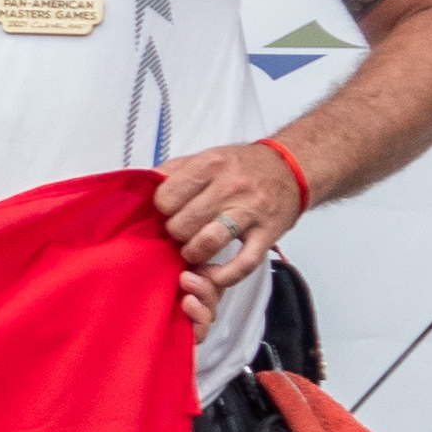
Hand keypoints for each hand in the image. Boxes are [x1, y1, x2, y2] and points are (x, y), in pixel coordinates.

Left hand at [153, 138, 312, 323]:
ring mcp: (251, 212)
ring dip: (193, 253)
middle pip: (183, 223)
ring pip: (207, 242)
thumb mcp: (206, 156)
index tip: (169, 212)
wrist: (290, 169)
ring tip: (193, 250)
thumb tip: (142, 186)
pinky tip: (213, 273)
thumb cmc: (243, 166)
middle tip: (181, 233)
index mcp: (211, 164)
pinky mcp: (267, 234)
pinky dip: (224, 276)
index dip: (162, 210)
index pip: (166, 198)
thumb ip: (174, 171)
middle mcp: (231, 186)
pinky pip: (242, 264)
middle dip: (176, 234)